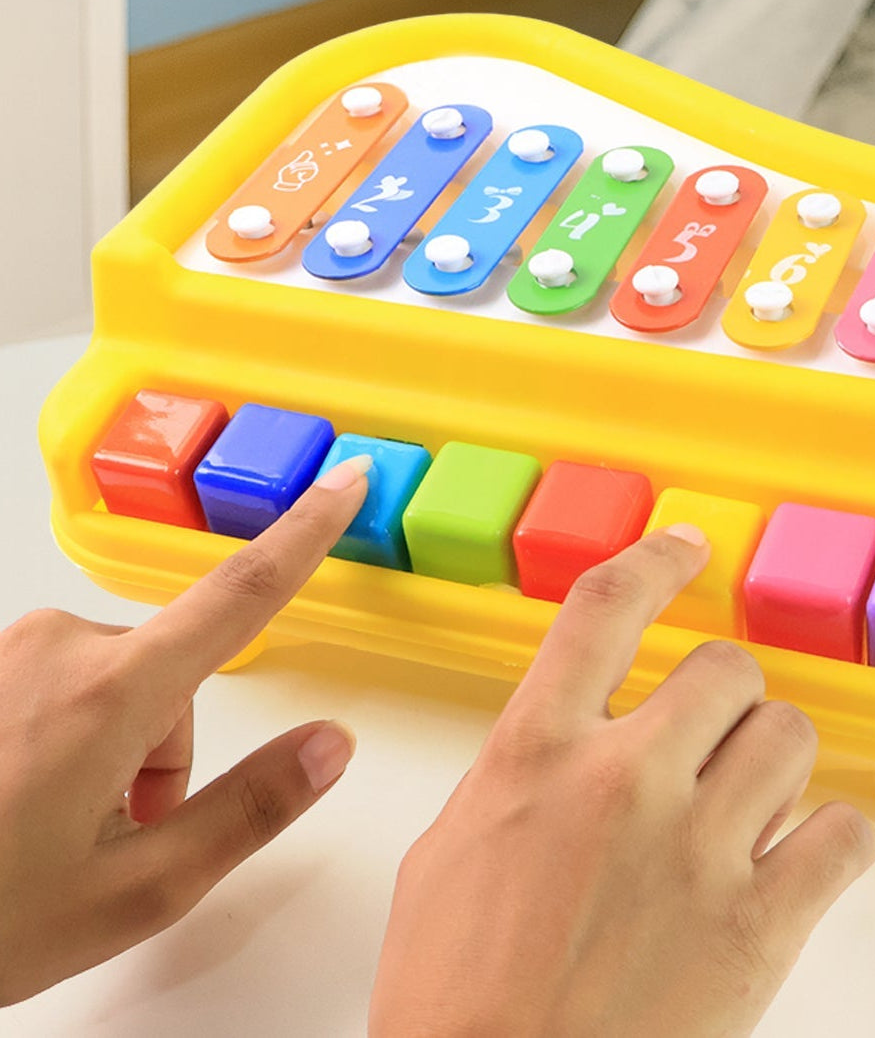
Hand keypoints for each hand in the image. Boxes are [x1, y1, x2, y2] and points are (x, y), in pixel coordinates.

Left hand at [0, 455, 370, 1006]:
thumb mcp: (138, 891)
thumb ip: (248, 810)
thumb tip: (332, 743)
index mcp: (110, 694)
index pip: (240, 595)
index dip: (305, 533)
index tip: (345, 479)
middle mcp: (60, 647)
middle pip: (174, 673)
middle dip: (169, 751)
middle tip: (118, 838)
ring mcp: (12, 651)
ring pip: (119, 680)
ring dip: (116, 745)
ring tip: (59, 831)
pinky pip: (64, 681)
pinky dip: (68, 734)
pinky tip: (25, 802)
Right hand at [370, 525, 874, 1037]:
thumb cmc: (456, 1004)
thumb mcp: (450, 857)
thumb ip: (518, 777)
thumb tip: (561, 748)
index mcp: (537, 754)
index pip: (604, 609)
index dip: (656, 559)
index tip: (688, 545)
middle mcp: (624, 781)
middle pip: (725, 669)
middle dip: (726, 698)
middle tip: (714, 737)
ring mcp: (698, 849)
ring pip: (790, 736)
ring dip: (776, 763)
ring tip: (751, 804)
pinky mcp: (758, 925)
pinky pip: (842, 837)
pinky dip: (832, 843)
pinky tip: (803, 861)